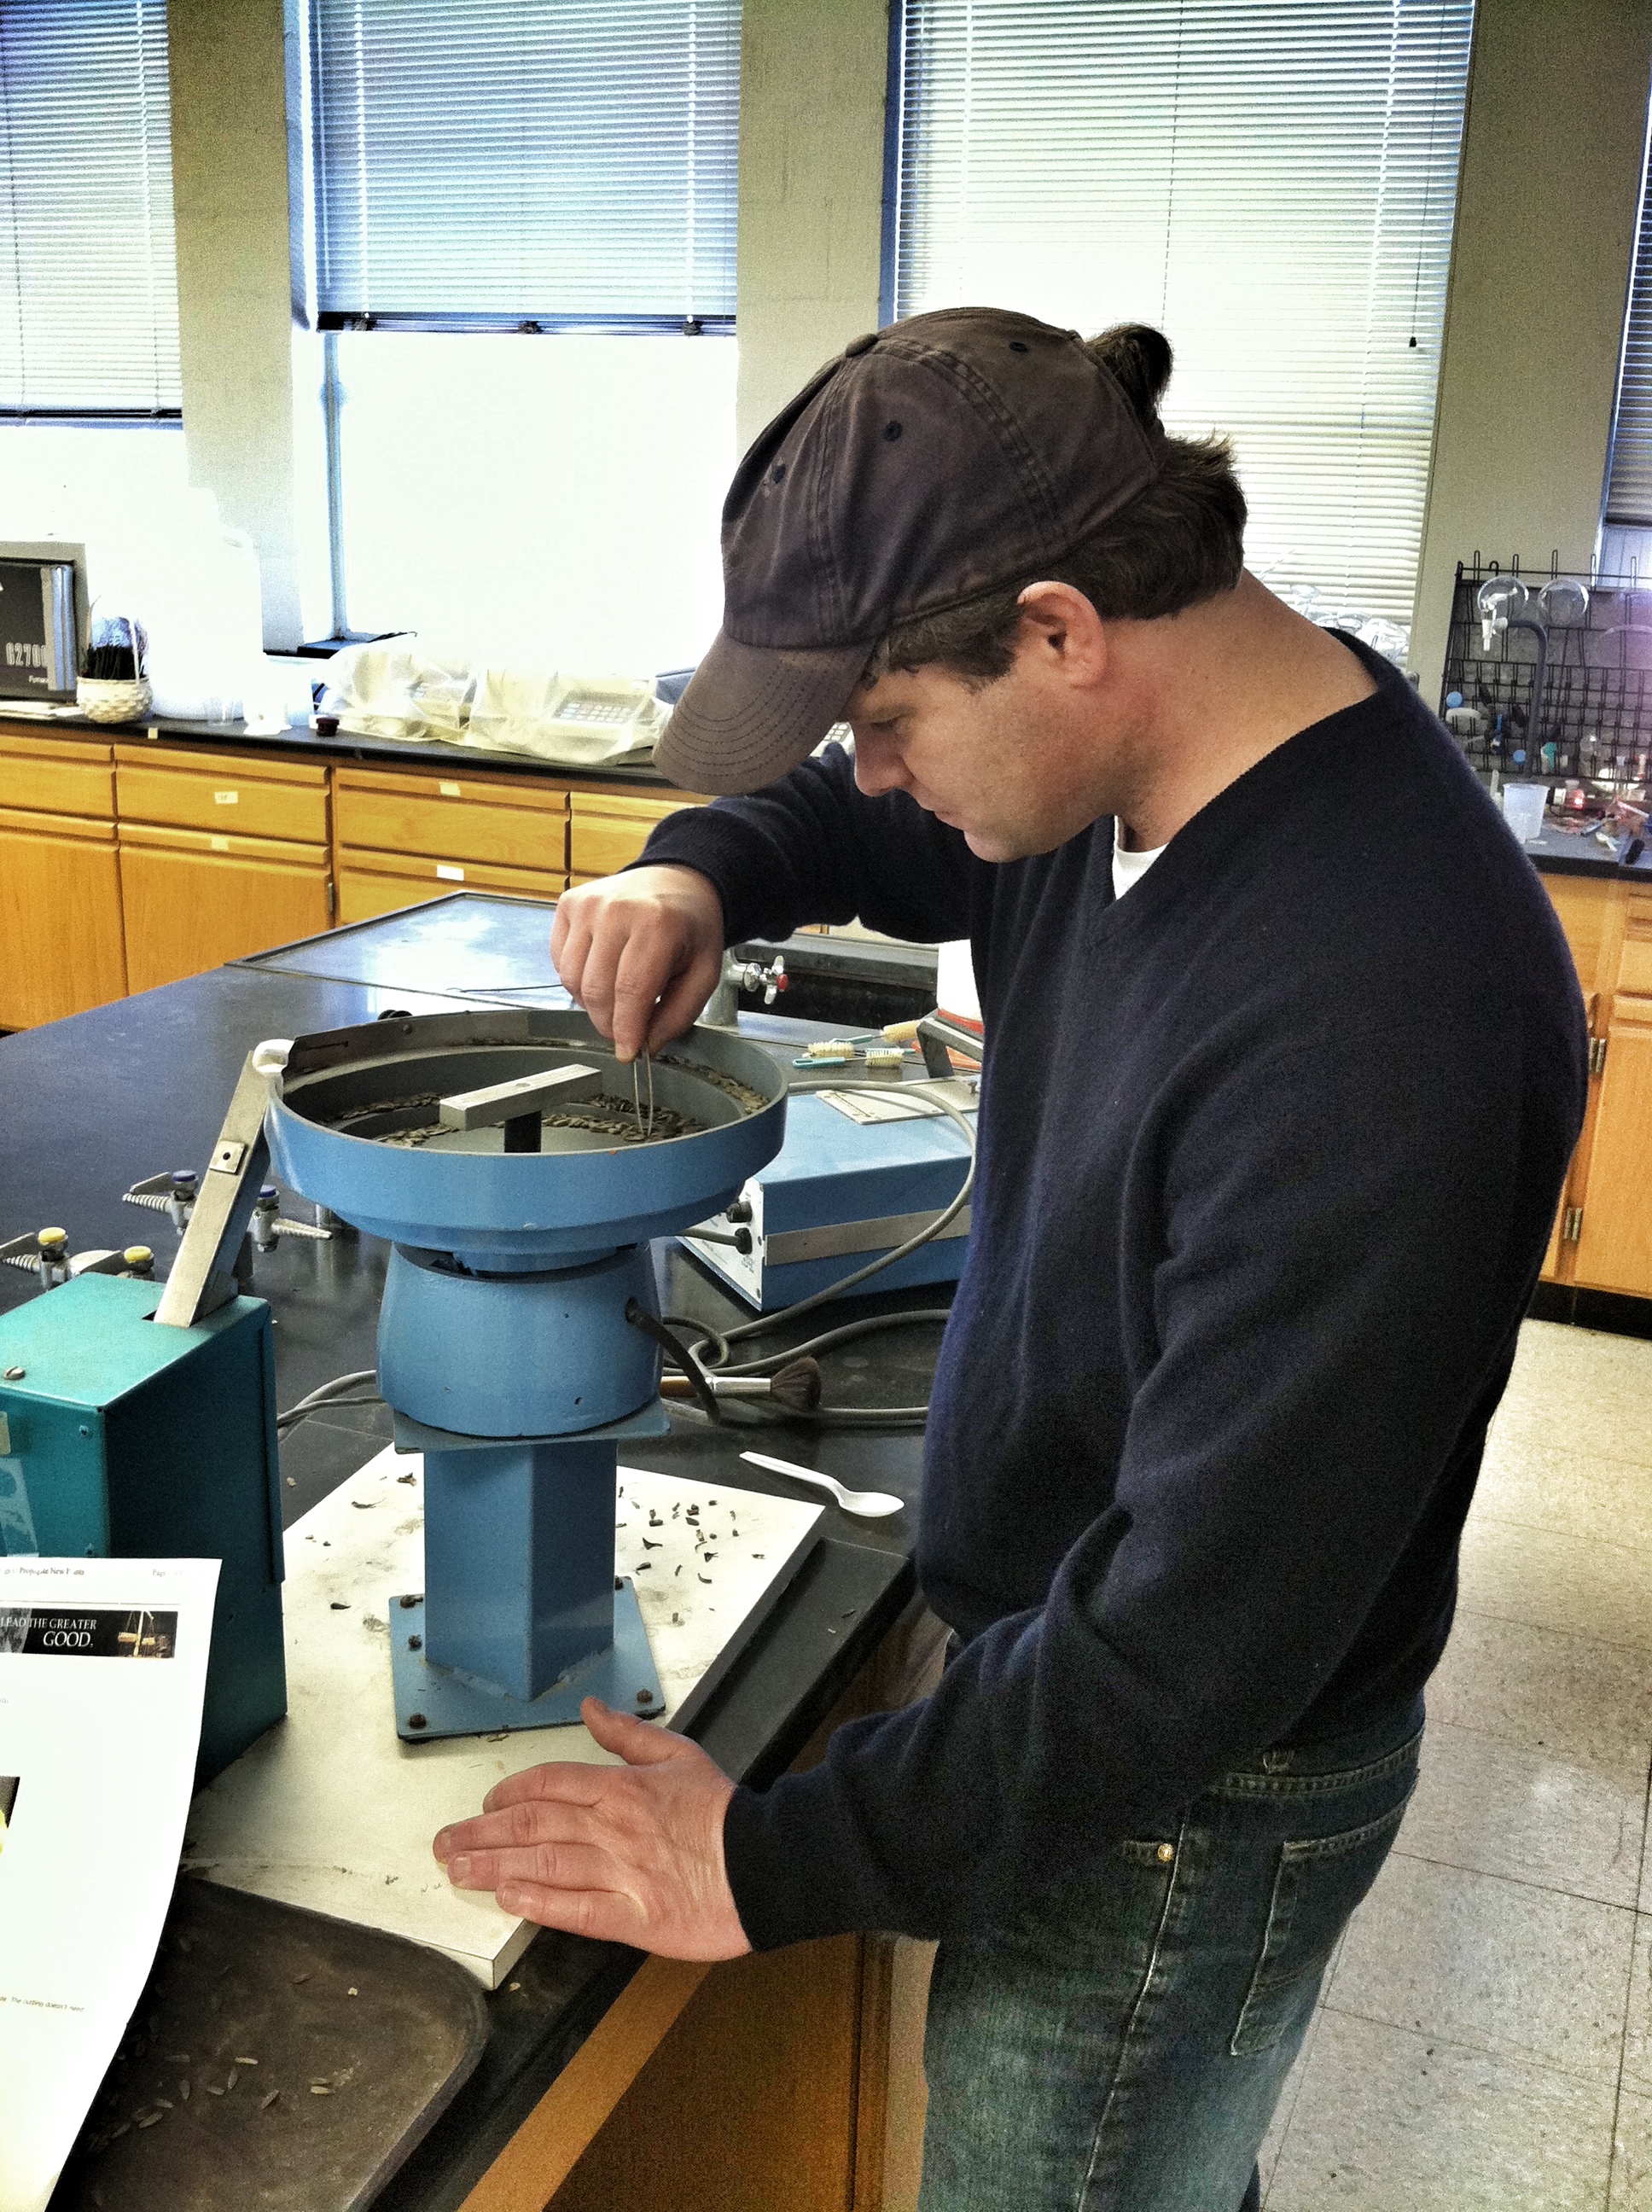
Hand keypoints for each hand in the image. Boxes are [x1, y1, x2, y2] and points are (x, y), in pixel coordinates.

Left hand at [433, 1696, 751, 1959]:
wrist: (766, 1863)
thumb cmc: (723, 1811)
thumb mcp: (678, 1753)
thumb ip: (627, 1733)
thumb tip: (591, 1708)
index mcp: (621, 1787)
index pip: (548, 1784)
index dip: (508, 1794)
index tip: (484, 1805)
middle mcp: (612, 1826)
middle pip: (531, 1824)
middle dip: (480, 1833)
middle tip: (444, 1843)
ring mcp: (620, 1872)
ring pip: (543, 1865)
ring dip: (493, 1867)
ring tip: (457, 1871)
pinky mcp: (634, 1916)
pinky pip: (576, 1909)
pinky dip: (539, 1903)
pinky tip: (509, 1899)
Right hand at [551, 866, 724, 1061]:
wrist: (676, 880)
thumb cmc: (691, 926)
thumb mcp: (704, 972)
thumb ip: (679, 1013)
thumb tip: (646, 1043)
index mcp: (658, 923)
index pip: (630, 991)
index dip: (625, 1029)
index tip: (627, 1052)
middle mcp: (617, 909)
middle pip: (596, 989)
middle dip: (608, 1023)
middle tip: (624, 1031)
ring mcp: (588, 905)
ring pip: (572, 979)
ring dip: (591, 1003)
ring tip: (616, 998)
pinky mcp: (569, 904)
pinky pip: (560, 961)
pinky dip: (577, 980)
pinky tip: (601, 973)